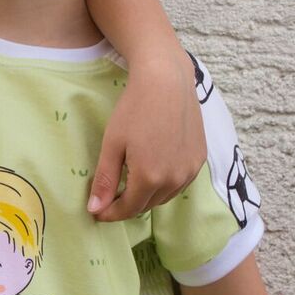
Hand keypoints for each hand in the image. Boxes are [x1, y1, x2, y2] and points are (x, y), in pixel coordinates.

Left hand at [88, 54, 204, 220]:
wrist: (167, 81)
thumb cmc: (134, 109)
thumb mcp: (112, 145)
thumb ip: (105, 180)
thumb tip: (95, 209)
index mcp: (150, 177)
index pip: (128, 209)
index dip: (110, 213)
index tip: (97, 212)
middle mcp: (174, 179)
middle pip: (147, 205)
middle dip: (127, 206)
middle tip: (109, 199)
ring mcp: (190, 170)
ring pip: (165, 196)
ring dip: (146, 197)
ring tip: (129, 187)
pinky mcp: (199, 158)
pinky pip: (179, 183)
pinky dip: (164, 185)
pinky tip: (153, 173)